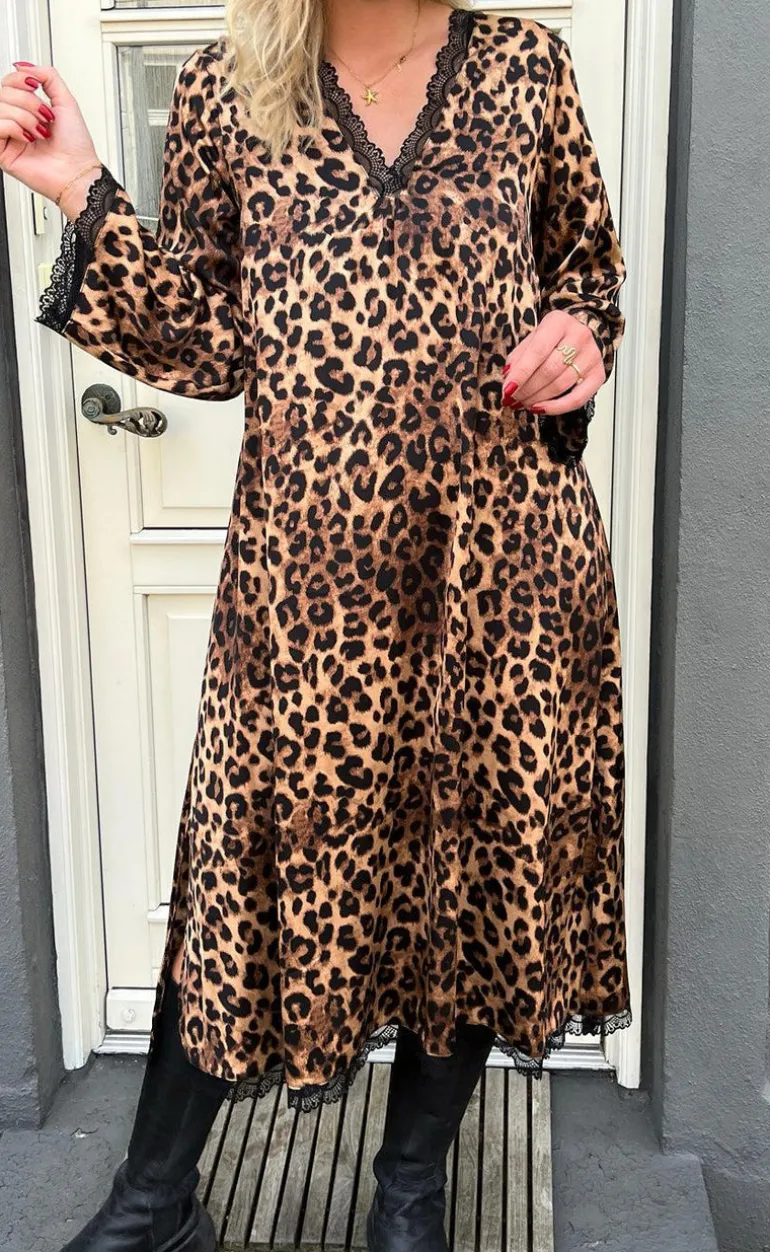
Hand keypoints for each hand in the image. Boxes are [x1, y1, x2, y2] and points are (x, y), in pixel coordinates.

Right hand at [0, 61, 100, 216]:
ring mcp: (7, 137)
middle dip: (26, 100)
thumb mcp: (66, 100)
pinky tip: (28, 138)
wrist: (78, 171)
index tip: (36, 86)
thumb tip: (22, 66)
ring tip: (39, 131)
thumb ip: (48, 76)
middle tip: (44, 117)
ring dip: (24, 116)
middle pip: (2, 92)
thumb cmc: (76, 145)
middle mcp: (15, 122)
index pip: (7, 83)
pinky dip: (14, 127)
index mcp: (26, 110)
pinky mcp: (1, 153)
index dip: (19, 79)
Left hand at [500, 310, 604, 414]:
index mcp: (559, 322)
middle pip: (549, 370)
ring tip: (523, 403)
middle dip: (527, 389)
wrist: (578, 335)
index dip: (521, 373)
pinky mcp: (598, 375)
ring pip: (560, 385)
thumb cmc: (552, 338)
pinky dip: (556, 408)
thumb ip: (518, 358)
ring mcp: (592, 356)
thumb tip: (508, 380)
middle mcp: (579, 336)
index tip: (507, 389)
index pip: (538, 351)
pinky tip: (540, 408)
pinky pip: (577, 398)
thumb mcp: (532, 340)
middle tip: (513, 399)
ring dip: (537, 399)